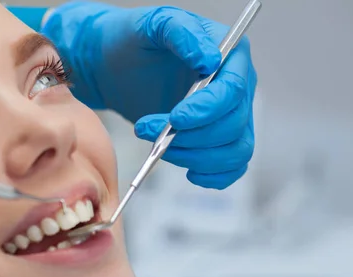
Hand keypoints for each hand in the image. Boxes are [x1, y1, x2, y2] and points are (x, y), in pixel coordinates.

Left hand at [43, 2, 256, 188]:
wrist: (115, 65)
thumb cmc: (134, 39)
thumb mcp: (153, 25)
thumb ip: (181, 34)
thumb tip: (210, 60)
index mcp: (230, 55)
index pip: (233, 91)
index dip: (206, 110)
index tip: (175, 119)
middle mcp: (237, 87)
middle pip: (233, 125)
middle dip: (191, 136)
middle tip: (148, 130)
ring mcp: (227, 116)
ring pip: (234, 151)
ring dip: (195, 157)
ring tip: (157, 147)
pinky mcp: (214, 139)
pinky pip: (230, 166)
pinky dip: (213, 175)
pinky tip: (189, 171)